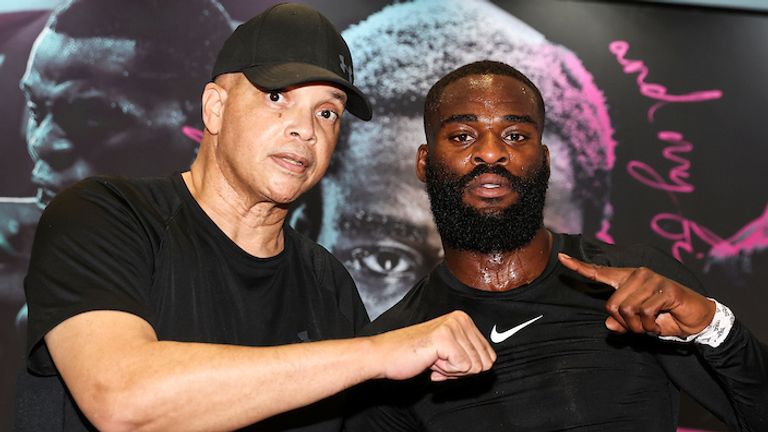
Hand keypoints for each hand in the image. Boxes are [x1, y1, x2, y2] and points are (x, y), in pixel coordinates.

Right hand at [369, 311, 495, 381]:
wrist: (384, 355)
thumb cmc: (413, 355)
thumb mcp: (449, 351)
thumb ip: (469, 354)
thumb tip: (489, 363)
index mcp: (464, 319)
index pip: (489, 356)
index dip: (467, 367)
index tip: (446, 360)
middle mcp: (461, 319)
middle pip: (484, 363)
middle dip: (461, 371)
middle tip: (438, 361)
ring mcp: (453, 326)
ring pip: (474, 367)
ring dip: (452, 372)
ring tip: (433, 359)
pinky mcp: (445, 338)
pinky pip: (463, 368)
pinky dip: (446, 373)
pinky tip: (430, 361)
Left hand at [558, 253, 715, 337]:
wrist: (696, 318)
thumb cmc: (664, 318)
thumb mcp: (638, 324)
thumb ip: (621, 323)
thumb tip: (609, 324)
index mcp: (627, 279)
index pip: (599, 272)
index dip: (579, 267)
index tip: (561, 258)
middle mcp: (637, 275)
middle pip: (612, 305)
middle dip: (625, 324)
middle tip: (640, 326)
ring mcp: (652, 280)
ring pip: (628, 310)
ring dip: (639, 327)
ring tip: (652, 324)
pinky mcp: (665, 289)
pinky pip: (645, 314)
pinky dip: (650, 326)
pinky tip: (660, 322)